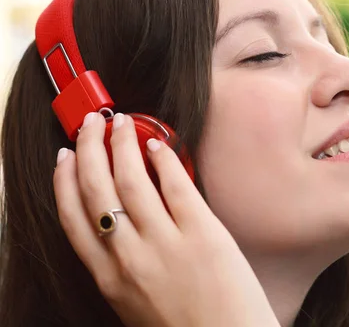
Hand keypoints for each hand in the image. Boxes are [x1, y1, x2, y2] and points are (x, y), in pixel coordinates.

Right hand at [53, 112, 278, 326]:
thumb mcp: (135, 304)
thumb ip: (122, 267)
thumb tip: (121, 221)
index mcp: (110, 279)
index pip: (73, 219)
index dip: (64, 181)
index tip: (66, 156)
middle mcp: (130, 258)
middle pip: (96, 190)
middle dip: (90, 149)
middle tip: (91, 124)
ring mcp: (166, 244)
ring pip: (131, 180)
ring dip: (122, 144)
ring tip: (121, 123)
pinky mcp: (203, 233)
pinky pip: (176, 185)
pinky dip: (163, 158)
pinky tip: (159, 144)